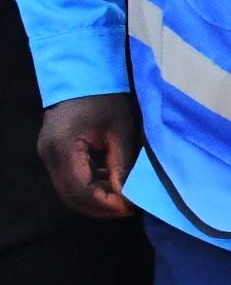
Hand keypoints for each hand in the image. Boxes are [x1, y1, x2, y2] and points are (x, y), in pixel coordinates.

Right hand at [37, 93, 139, 217]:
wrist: (83, 75)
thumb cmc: (106, 98)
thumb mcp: (121, 130)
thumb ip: (122, 164)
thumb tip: (127, 196)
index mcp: (64, 148)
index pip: (80, 190)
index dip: (104, 204)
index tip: (129, 208)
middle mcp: (49, 154)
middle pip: (70, 196)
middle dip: (99, 207)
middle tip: (127, 209)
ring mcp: (47, 154)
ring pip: (68, 191)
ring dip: (94, 199)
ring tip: (123, 199)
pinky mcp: (53, 153)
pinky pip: (68, 179)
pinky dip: (89, 187)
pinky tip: (110, 184)